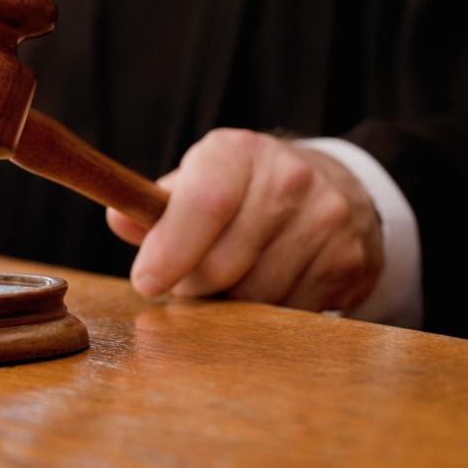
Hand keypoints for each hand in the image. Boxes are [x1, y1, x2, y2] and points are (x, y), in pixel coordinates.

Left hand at [106, 129, 382, 312]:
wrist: (338, 189)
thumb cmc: (245, 192)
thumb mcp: (200, 181)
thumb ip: (155, 206)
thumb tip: (119, 219)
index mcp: (238, 152)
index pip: (204, 203)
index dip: (170, 249)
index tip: (146, 282)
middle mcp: (288, 178)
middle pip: (224, 263)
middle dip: (194, 286)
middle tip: (188, 282)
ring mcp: (326, 219)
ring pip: (256, 295)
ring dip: (230, 304)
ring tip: (231, 281)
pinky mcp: (349, 261)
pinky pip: (292, 312)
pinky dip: (269, 314)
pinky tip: (269, 287)